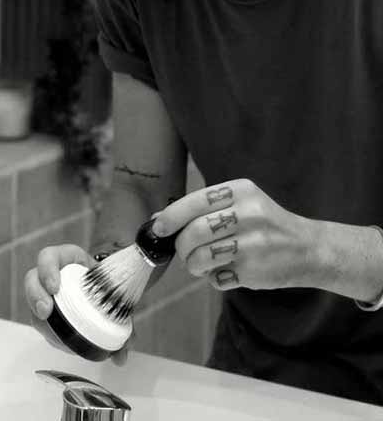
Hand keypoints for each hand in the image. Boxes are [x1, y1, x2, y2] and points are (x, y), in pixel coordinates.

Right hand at [24, 244, 132, 363]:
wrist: (112, 291)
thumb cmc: (110, 288)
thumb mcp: (117, 294)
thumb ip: (123, 322)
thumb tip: (120, 357)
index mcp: (69, 260)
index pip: (50, 257)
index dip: (47, 269)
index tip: (54, 287)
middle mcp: (53, 275)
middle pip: (32, 279)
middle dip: (35, 296)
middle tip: (45, 312)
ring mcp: (47, 294)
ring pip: (33, 303)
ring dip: (39, 319)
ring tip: (52, 334)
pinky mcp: (47, 311)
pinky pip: (41, 322)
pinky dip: (50, 334)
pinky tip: (60, 342)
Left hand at [152, 179, 319, 290]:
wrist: (310, 249)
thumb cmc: (264, 226)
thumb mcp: (240, 205)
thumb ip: (202, 210)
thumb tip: (159, 220)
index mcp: (241, 191)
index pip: (195, 201)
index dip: (171, 217)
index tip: (159, 228)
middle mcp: (249, 214)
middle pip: (193, 232)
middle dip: (182, 247)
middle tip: (186, 252)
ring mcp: (253, 243)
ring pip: (201, 257)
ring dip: (194, 265)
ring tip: (204, 263)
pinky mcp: (255, 269)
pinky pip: (216, 278)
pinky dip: (215, 278)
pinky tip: (229, 271)